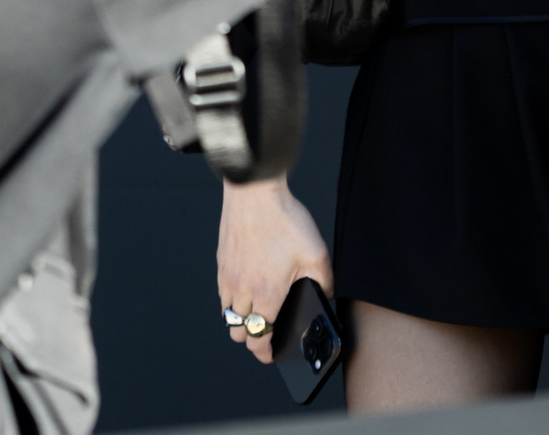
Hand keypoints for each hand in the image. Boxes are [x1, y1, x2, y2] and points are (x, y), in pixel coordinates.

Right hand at [217, 177, 330, 364]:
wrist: (255, 194)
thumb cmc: (285, 221)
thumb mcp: (317, 253)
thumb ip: (324, 282)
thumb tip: (326, 298)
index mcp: (267, 295)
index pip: (258, 338)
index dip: (263, 353)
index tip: (270, 355)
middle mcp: (242, 291)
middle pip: (238, 332)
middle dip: (252, 338)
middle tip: (265, 332)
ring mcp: (228, 278)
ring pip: (227, 314)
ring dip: (240, 319)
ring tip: (257, 311)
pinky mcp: (221, 264)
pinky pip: (222, 293)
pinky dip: (232, 299)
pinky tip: (246, 287)